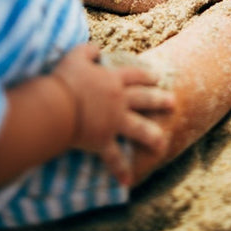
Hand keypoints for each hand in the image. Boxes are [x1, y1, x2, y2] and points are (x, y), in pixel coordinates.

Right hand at [52, 43, 174, 184]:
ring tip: (162, 143)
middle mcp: (119, 100)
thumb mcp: (76, 56)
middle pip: (144, 99)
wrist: (57, 105)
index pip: (135, 75)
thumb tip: (96, 48)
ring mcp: (114, 122)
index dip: (146, 75)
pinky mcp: (103, 141)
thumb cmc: (65, 79)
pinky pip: (114, 157)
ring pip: (140, 129)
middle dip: (160, 100)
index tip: (156, 77)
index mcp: (113, 79)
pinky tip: (127, 181)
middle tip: (173, 103)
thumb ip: (88, 50)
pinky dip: (120, 169)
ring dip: (152, 136)